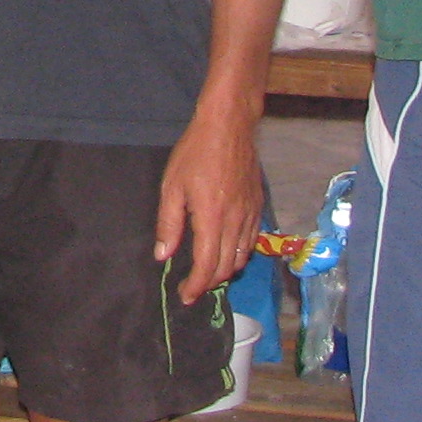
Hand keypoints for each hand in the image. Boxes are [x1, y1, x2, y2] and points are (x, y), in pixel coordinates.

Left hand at [155, 108, 262, 303]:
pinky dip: (238, 254)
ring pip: (241, 257)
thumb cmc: (195, 153)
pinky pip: (251, 241)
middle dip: (208, 283)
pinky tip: (225, 250)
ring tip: (207, 272)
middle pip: (225, 267)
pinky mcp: (258, 206)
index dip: (196, 286)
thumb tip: (163, 255)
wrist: (229, 126)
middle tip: (192, 287)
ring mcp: (250, 214)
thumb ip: (168, 224)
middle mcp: (235, 222)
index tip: (185, 295)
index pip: (206, 266)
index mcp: (211, 218)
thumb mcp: (172, 187)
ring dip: (224, 270)